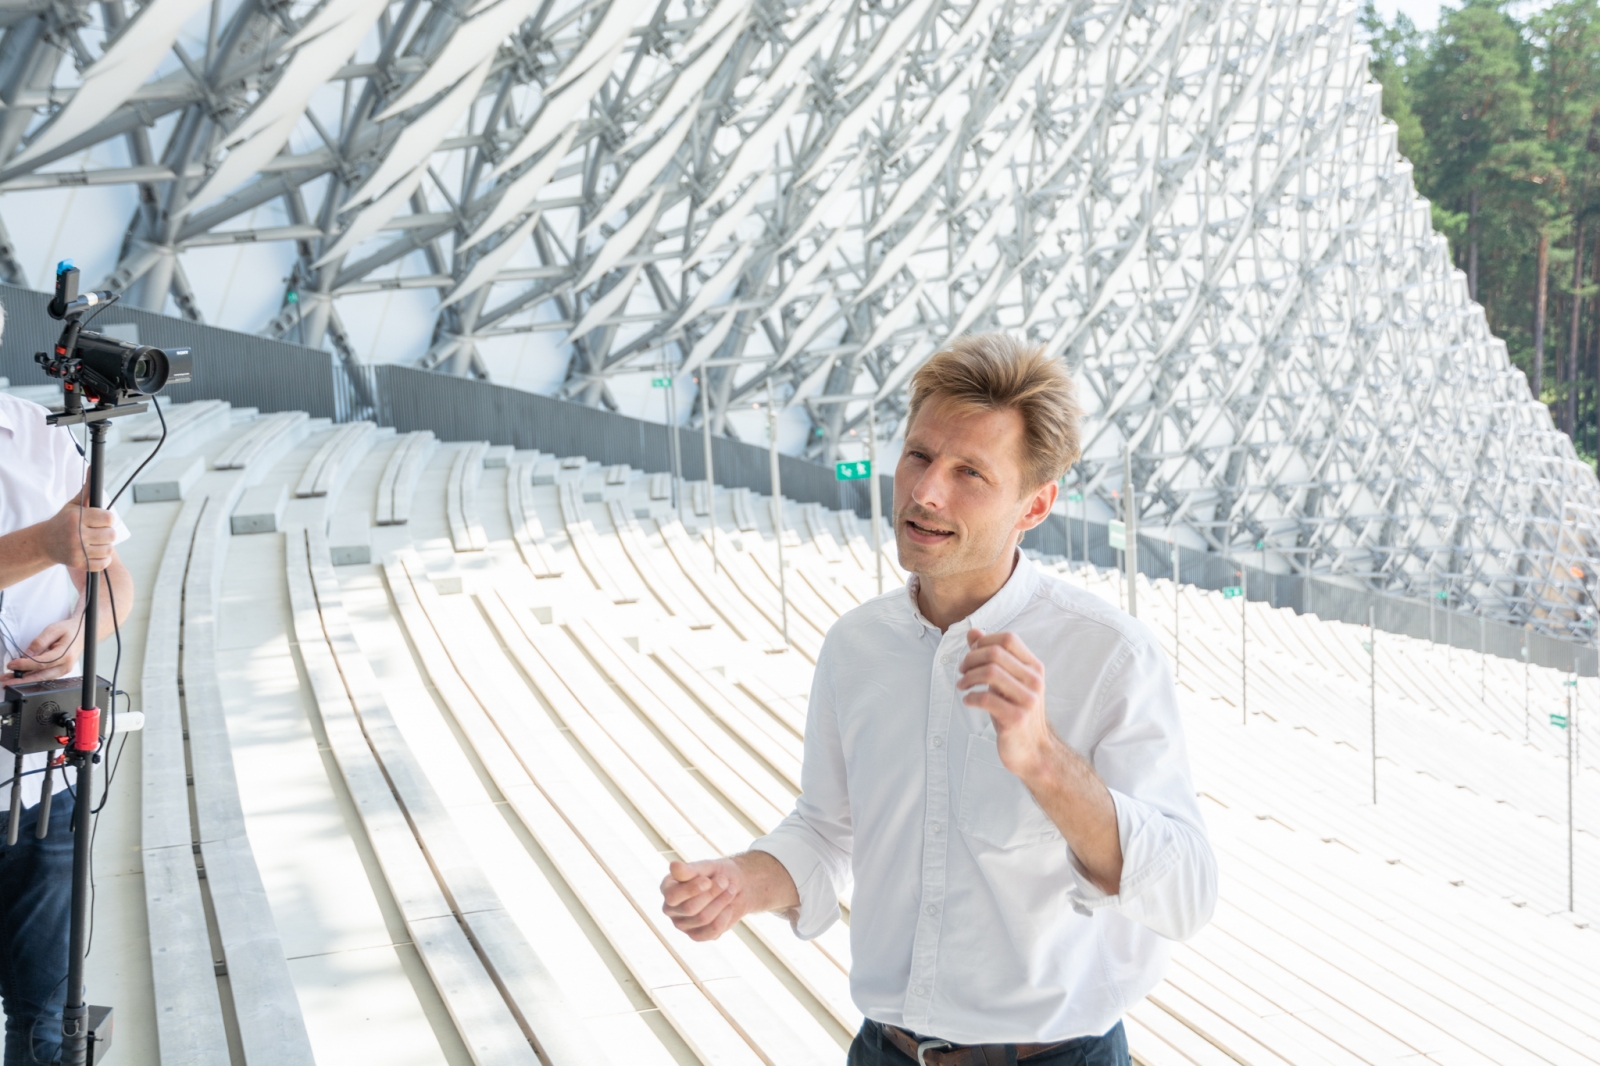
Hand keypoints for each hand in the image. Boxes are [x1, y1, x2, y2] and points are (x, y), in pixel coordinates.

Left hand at [6, 618, 84, 682]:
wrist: (84, 632)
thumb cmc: (70, 630)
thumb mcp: (53, 629)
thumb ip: (40, 642)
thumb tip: (27, 654)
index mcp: (65, 654)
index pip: (41, 663)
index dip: (24, 665)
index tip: (11, 664)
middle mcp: (65, 665)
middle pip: (41, 676)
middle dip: (21, 679)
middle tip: (6, 681)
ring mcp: (64, 670)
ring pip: (42, 679)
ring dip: (25, 680)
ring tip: (9, 679)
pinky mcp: (60, 671)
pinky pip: (45, 677)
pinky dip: (32, 677)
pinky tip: (21, 676)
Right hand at [43, 474, 116, 572]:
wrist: (45, 542)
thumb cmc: (63, 521)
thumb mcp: (74, 505)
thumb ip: (87, 489)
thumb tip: (93, 468)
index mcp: (76, 518)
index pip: (108, 518)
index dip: (107, 519)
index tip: (101, 519)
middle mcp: (76, 534)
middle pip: (111, 535)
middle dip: (107, 532)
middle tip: (98, 531)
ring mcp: (77, 550)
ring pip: (108, 549)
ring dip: (105, 545)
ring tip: (95, 541)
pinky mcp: (78, 563)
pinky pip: (103, 563)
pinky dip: (102, 559)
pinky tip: (94, 552)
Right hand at [661, 857, 748, 940]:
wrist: (736, 886)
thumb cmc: (717, 873)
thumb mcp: (706, 867)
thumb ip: (690, 870)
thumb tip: (673, 866)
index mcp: (668, 889)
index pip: (672, 896)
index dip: (691, 889)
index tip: (708, 881)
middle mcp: (670, 909)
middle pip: (690, 908)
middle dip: (712, 893)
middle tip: (724, 881)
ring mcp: (682, 925)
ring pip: (703, 919)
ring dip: (721, 902)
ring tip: (730, 890)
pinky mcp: (697, 936)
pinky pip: (712, 931)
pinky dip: (724, 917)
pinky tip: (728, 907)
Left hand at [958, 627, 1058, 779]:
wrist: (1033, 751)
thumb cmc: (1016, 712)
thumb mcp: (1006, 682)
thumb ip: (992, 657)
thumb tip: (973, 632)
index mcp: (1034, 668)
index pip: (1009, 638)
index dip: (984, 642)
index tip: (972, 655)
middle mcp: (1034, 681)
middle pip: (996, 653)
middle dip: (971, 659)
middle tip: (962, 671)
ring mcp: (1027, 700)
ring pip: (990, 672)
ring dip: (969, 677)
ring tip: (962, 685)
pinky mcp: (1016, 718)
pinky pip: (986, 699)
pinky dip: (971, 697)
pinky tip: (968, 701)